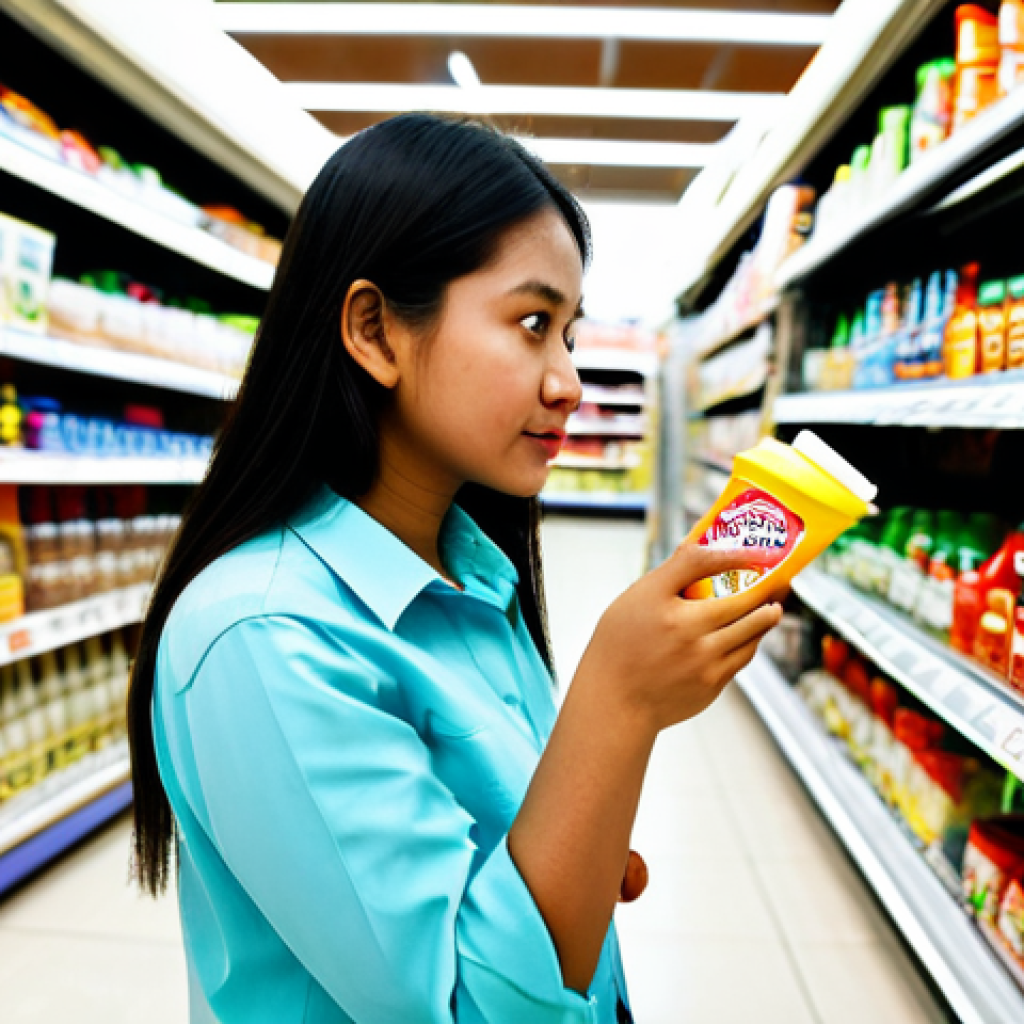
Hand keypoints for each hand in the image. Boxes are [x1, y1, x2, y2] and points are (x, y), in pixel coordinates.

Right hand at [575, 544, 783, 735]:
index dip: (734, 552)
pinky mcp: (712, 685)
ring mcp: (704, 663)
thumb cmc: (620, 645)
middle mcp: (689, 635)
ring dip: (767, 615)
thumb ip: (673, 571)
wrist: (616, 702)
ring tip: (774, 606)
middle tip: (779, 578)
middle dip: (767, 587)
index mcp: (666, 607)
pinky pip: (742, 657)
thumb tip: (703, 543)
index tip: (754, 549)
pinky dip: (752, 640)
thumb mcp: (636, 599)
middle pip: (742, 601)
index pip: (705, 564)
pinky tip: (752, 632)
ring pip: (751, 632)